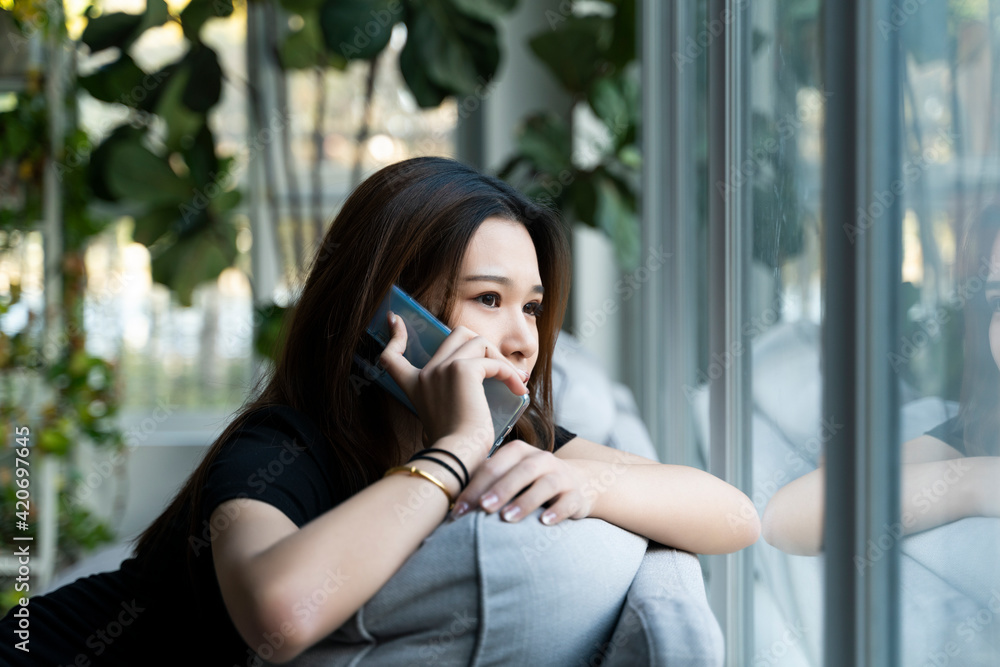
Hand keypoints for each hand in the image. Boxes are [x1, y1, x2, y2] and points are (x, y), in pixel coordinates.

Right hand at [377, 311, 527, 455]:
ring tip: (516, 381)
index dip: (395, 336)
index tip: (395, 320)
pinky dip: (510, 374)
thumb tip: (481, 385)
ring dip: (501, 359)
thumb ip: (450, 398)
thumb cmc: (457, 447)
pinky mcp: (463, 370)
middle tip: (501, 368)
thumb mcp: (445, 418)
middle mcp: (427, 373)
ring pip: (479, 342)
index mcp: (416, 386)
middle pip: (457, 334)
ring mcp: (443, 368)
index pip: (392, 356)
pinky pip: (494, 362)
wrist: (457, 456)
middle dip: (484, 345)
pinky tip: (519, 389)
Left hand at [449, 440, 594, 524]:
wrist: (580, 483)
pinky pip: (568, 501)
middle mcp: (541, 460)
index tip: (459, 510)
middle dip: (500, 489)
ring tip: (507, 517)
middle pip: (520, 471)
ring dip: (525, 500)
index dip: (475, 486)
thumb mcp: (511, 475)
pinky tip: (544, 522)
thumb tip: (450, 505)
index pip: (494, 465)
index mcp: (519, 452)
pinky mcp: (577, 494)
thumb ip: (487, 483)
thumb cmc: (531, 482)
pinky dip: (557, 511)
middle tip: (482, 508)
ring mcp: (562, 476)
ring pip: (544, 484)